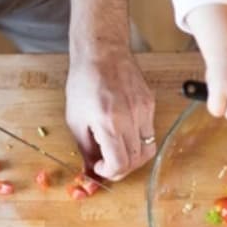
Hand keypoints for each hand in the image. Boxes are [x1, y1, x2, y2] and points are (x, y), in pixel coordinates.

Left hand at [65, 50, 155, 180]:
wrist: (102, 52)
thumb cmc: (84, 82)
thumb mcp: (75, 119)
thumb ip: (86, 150)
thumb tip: (91, 173)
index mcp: (109, 122)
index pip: (120, 164)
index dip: (110, 173)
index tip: (100, 168)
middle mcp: (131, 118)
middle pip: (136, 161)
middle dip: (121, 168)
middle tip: (108, 164)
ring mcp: (144, 110)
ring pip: (148, 150)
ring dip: (133, 158)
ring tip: (118, 151)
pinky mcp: (150, 104)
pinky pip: (150, 132)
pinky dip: (138, 140)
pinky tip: (124, 133)